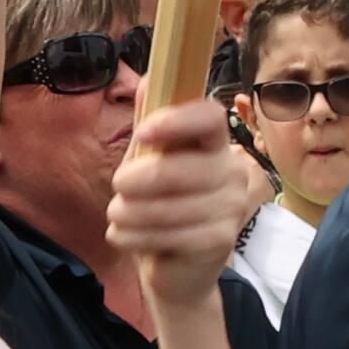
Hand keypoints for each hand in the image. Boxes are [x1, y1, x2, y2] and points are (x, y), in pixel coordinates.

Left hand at [102, 100, 265, 301]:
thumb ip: (150, 124)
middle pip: (182, 168)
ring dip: (129, 213)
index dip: (177, 120)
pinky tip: (124, 237)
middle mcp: (232, 170)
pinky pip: (171, 234)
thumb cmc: (160, 204)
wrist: (175, 268)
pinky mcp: (222, 239)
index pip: (210, 117)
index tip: (143, 131)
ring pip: (171, 206)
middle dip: (137, 180)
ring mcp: (231, 206)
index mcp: (215, 142)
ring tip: (116, 216)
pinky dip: (135, 237)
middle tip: (117, 187)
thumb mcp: (149, 159)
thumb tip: (146, 79)